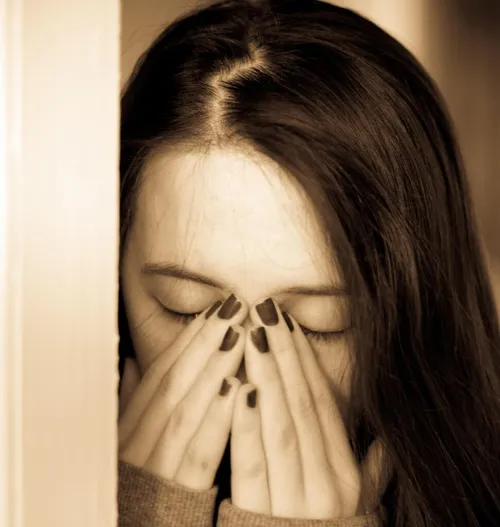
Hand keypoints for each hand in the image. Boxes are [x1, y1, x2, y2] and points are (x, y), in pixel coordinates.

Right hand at [118, 294, 246, 490]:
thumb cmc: (141, 483)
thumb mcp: (132, 440)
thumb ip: (132, 402)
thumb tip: (129, 360)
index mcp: (130, 426)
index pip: (163, 372)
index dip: (191, 338)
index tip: (217, 309)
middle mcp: (137, 441)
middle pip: (175, 382)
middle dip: (206, 341)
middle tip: (235, 306)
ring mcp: (153, 468)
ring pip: (185, 410)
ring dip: (213, 368)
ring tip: (240, 334)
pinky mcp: (175, 496)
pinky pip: (197, 456)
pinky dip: (216, 420)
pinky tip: (237, 389)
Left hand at [230, 298, 389, 518]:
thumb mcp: (356, 510)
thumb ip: (370, 476)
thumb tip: (386, 446)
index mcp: (344, 474)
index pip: (322, 404)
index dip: (304, 361)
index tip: (288, 324)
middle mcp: (327, 482)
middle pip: (302, 404)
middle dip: (284, 354)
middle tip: (266, 310)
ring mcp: (296, 500)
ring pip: (282, 424)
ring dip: (267, 375)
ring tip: (251, 332)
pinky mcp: (259, 516)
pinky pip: (253, 465)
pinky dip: (247, 425)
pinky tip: (239, 388)